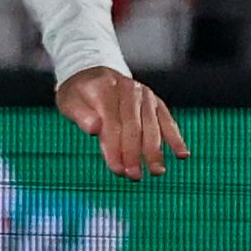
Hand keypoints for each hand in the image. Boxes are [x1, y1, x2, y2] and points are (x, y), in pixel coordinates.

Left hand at [56, 66, 188, 179]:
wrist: (94, 75)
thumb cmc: (80, 95)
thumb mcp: (69, 102)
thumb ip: (80, 115)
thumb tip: (95, 128)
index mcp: (105, 89)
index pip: (112, 122)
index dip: (115, 148)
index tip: (117, 169)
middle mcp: (128, 89)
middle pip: (134, 125)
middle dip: (135, 153)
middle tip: (134, 175)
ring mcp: (145, 95)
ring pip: (152, 125)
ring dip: (155, 150)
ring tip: (156, 171)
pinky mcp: (156, 102)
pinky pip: (167, 121)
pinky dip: (175, 138)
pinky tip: (182, 154)